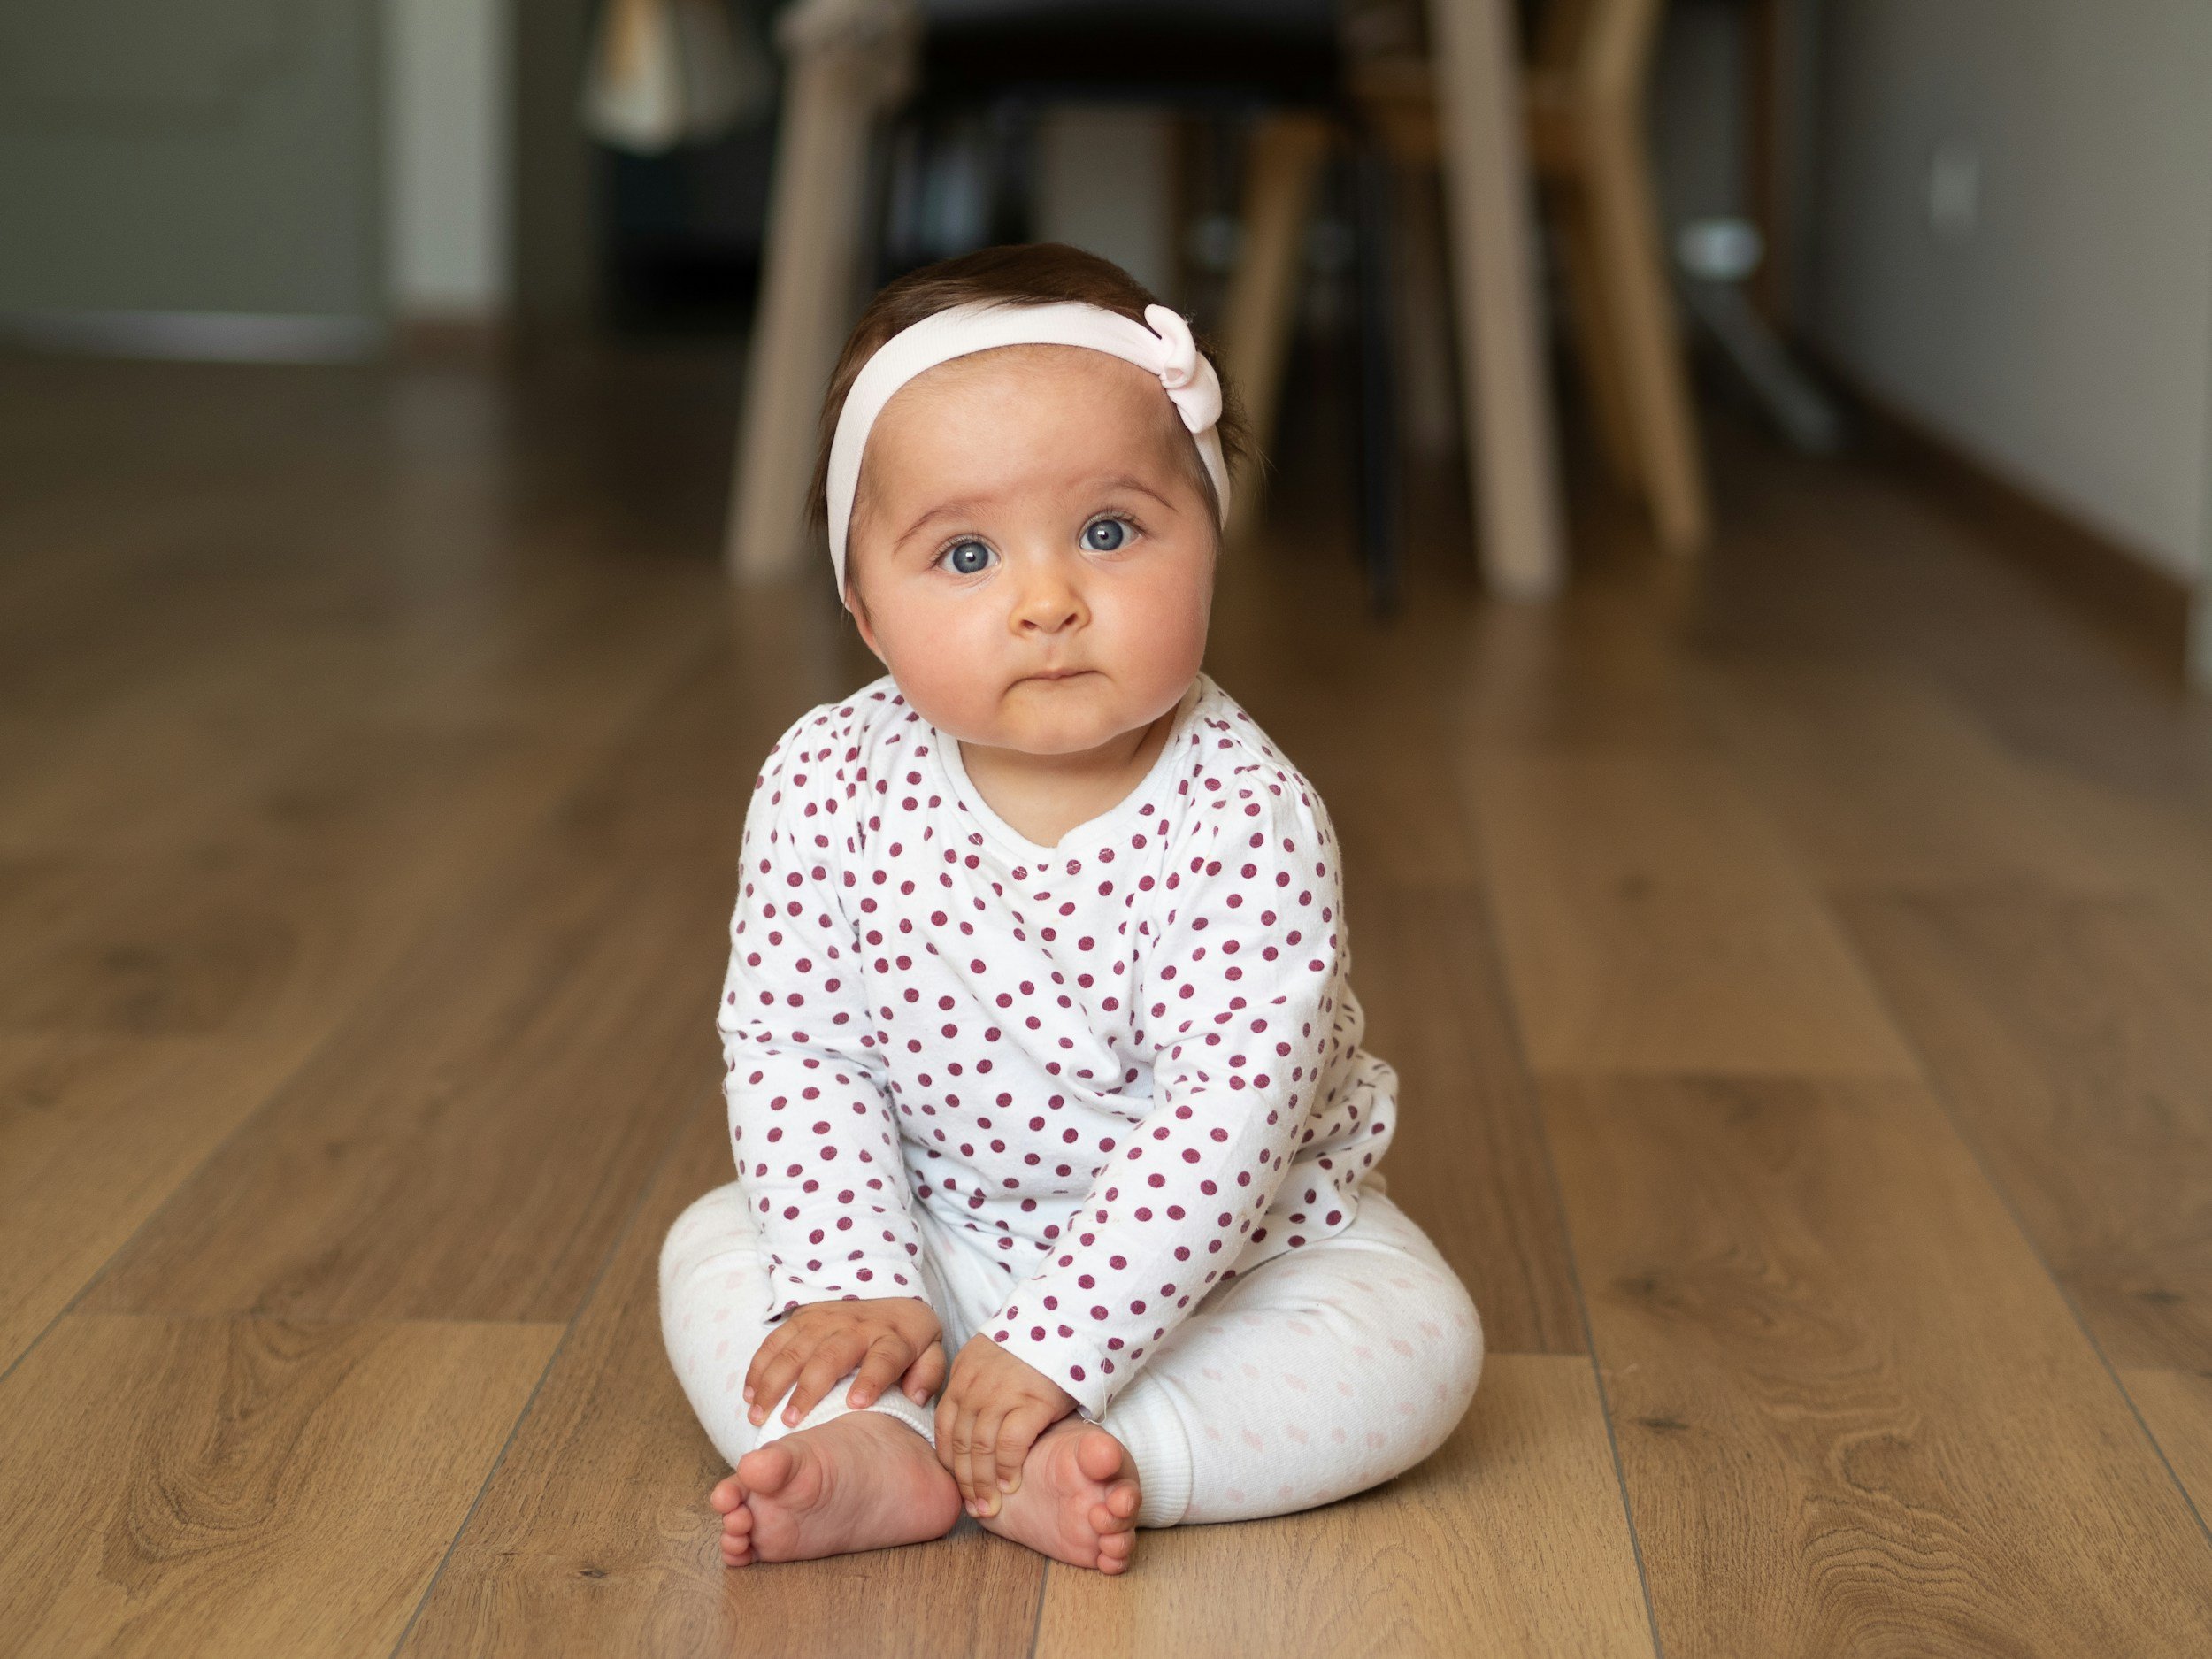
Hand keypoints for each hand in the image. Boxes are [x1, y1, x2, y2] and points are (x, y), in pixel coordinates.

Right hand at [744, 1296, 945, 1428]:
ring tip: (759, 1416)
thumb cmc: (906, 1334)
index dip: (871, 1380)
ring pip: (794, 1351)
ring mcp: (824, 1320)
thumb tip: (915, 1397)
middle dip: (808, 1389)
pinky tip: (749, 1393)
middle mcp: (856, 1327)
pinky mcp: (801, 1318)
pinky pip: (774, 1341)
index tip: (856, 1405)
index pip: (884, 1357)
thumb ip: (929, 1374)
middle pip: (829, 1357)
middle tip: (791, 1423)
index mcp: (892, 1337)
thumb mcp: (930, 1348)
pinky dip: (758, 1367)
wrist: (883, 1285)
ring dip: (773, 1383)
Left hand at [935, 1335, 1076, 1516]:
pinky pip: (1010, 1444)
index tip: (957, 1486)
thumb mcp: (992, 1358)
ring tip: (990, 1505)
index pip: (945, 1427)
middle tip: (973, 1507)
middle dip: (964, 1481)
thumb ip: (977, 1388)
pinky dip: (1006, 1467)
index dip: (949, 1462)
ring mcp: (1001, 1394)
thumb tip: (971, 1428)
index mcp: (963, 1375)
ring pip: (980, 1448)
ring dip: (982, 1483)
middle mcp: (975, 1386)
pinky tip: (1010, 1484)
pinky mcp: (1030, 1401)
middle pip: (960, 1443)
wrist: (1068, 1322)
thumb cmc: (1034, 1345)